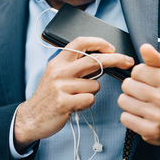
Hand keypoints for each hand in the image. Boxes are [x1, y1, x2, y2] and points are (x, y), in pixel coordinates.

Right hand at [14, 37, 134, 150]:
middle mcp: (59, 71)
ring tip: (77, 97)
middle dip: (116, 59)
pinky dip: (86, 104)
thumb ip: (76, 66)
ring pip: (95, 85)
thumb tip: (102, 60)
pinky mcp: (64, 102)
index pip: (80, 42)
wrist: (31, 118)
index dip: (99, 42)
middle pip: (94, 60)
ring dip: (92, 92)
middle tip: (128, 61)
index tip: (112, 47)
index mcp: (58, 61)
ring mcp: (60, 86)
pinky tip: (75, 106)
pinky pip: (89, 99)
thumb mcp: (57, 75)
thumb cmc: (49, 96)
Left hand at [118, 43, 159, 145]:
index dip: (138, 75)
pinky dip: (129, 116)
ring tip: (140, 104)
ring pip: (123, 101)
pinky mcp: (150, 131)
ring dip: (128, 102)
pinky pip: (124, 117)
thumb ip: (155, 60)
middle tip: (142, 94)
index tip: (146, 81)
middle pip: (128, 85)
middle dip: (131, 88)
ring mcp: (158, 117)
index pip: (137, 70)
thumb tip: (144, 47)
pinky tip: (139, 116)